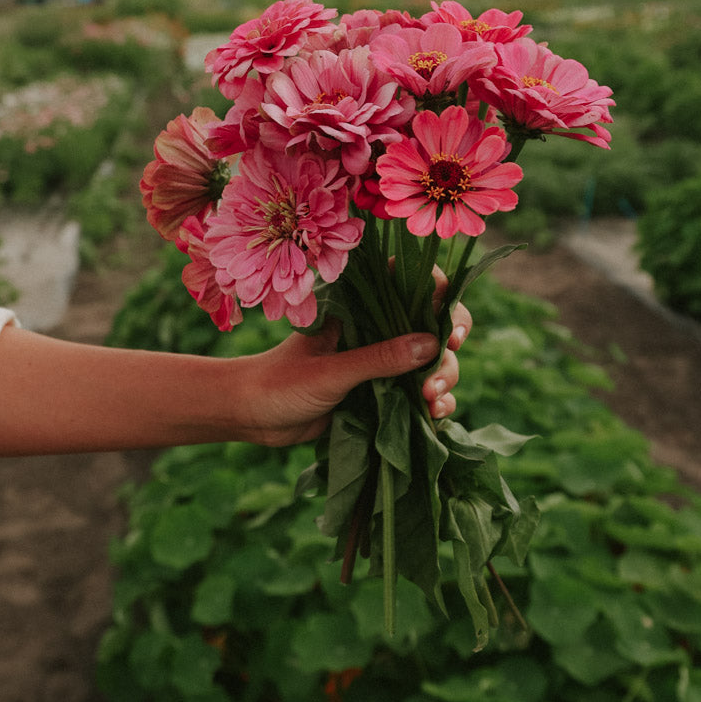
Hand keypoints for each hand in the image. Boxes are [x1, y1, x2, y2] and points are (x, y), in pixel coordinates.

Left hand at [234, 294, 471, 447]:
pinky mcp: (381, 393)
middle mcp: (375, 329)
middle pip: (431, 326)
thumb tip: (433, 344)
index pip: (409, 285)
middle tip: (437, 377)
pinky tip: (436, 416)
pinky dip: (434, 403)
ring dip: (442, 379)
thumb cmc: (280, 383)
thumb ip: (378, 358)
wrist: (251, 417)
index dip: (438, 296)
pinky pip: (419, 393)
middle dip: (445, 351)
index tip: (449, 322)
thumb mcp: (330, 371)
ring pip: (431, 362)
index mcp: (359, 308)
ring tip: (433, 403)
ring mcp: (381, 362)